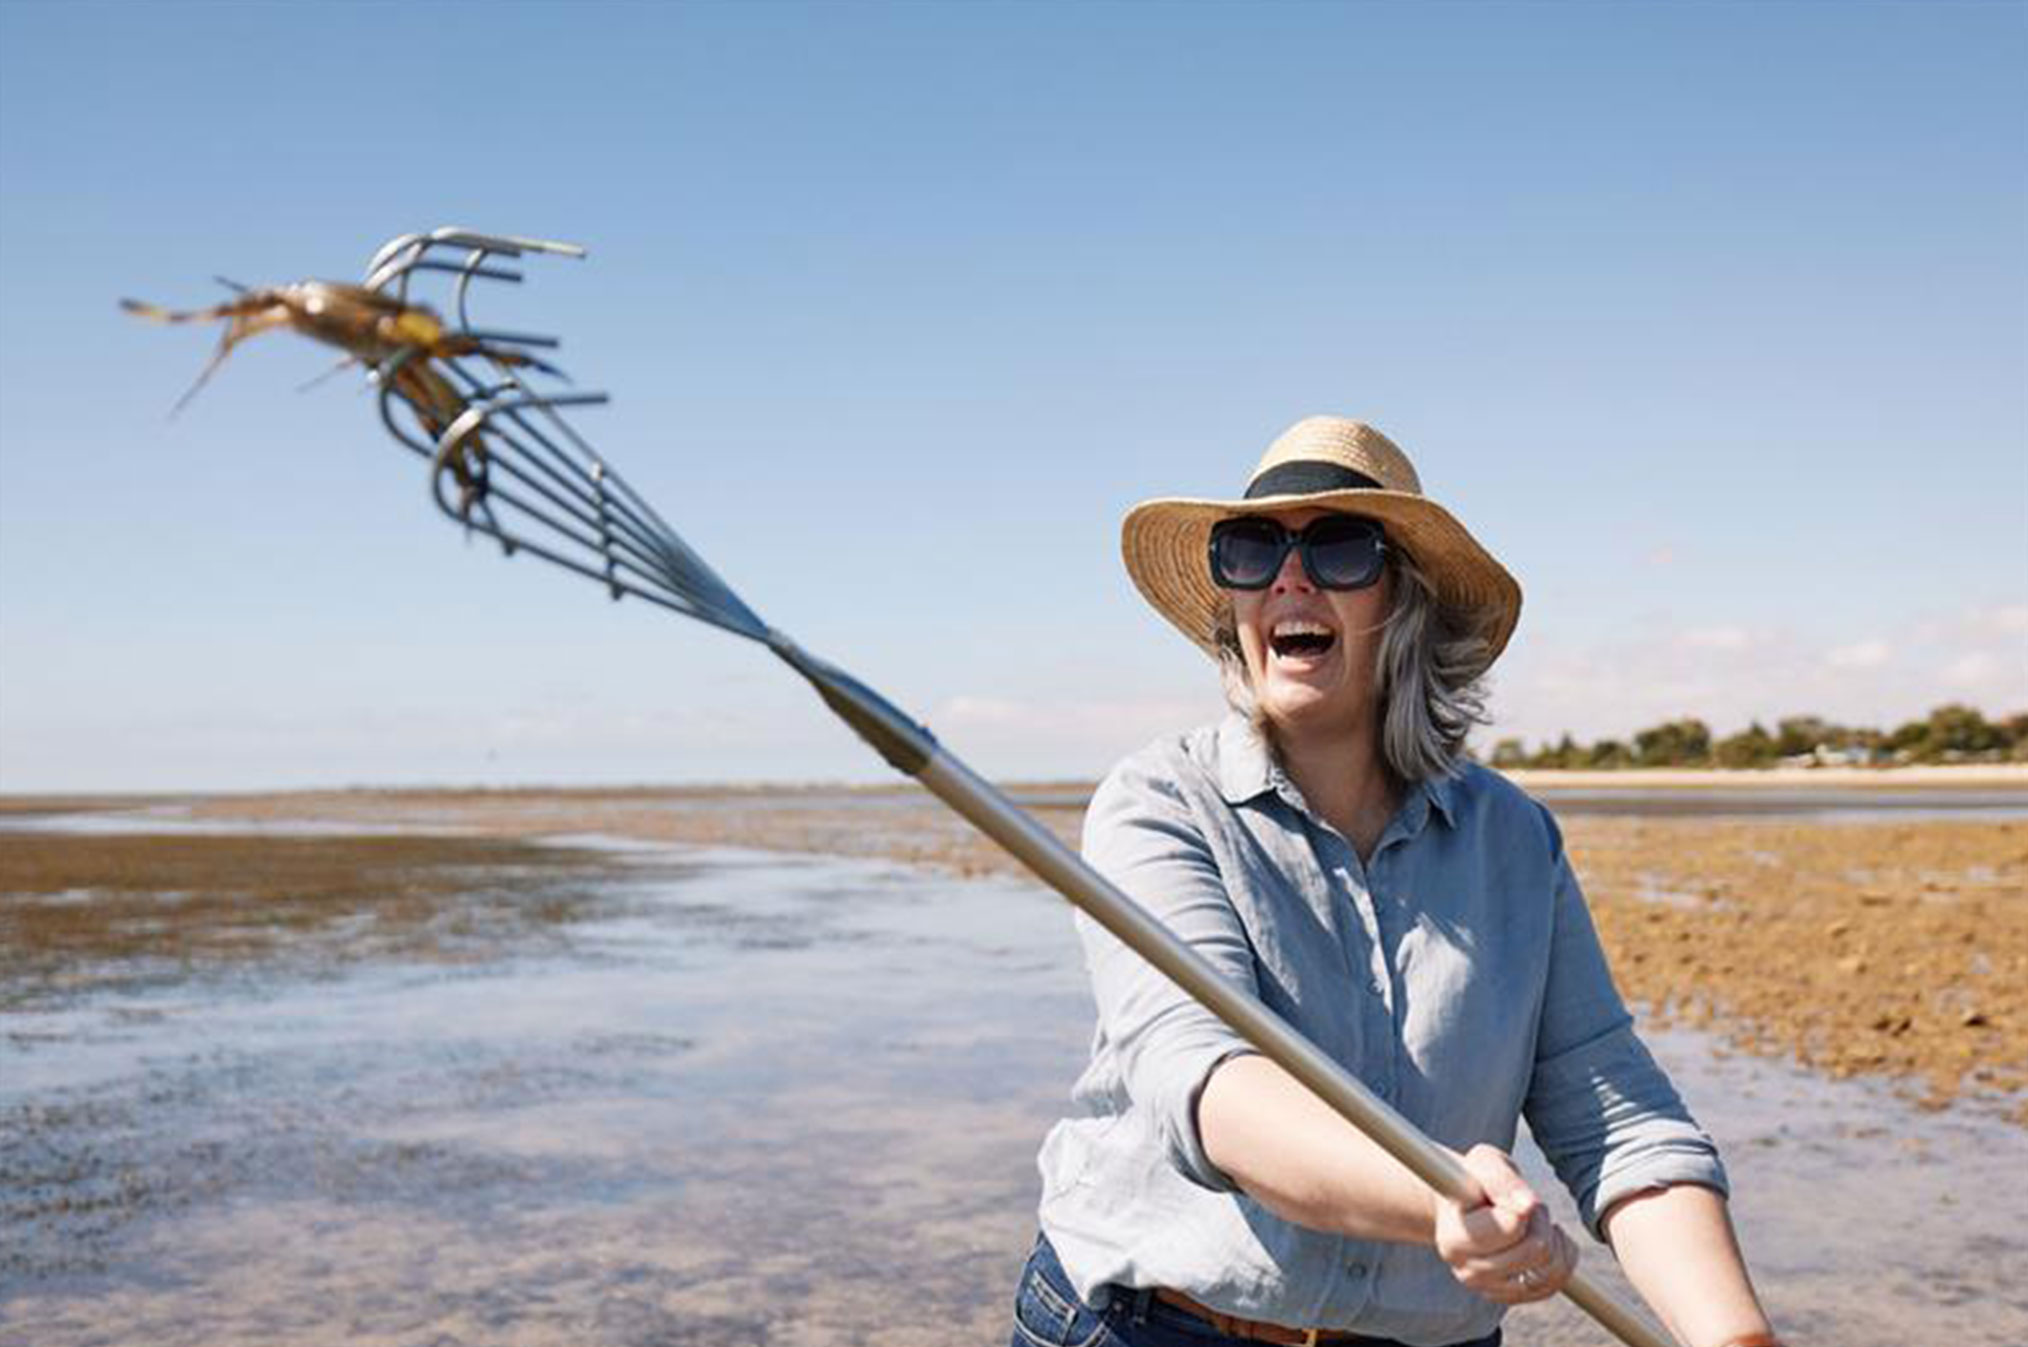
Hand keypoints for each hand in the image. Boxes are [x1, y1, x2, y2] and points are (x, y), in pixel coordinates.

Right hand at [1432, 1144, 1579, 1304]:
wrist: (1462, 1204)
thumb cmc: (1473, 1179)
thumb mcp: (1484, 1163)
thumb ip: (1502, 1181)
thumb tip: (1528, 1206)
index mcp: (1453, 1239)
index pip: (1512, 1228)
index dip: (1524, 1205)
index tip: (1510, 1192)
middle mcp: (1466, 1271)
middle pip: (1536, 1249)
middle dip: (1540, 1219)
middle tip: (1525, 1204)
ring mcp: (1487, 1289)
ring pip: (1549, 1269)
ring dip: (1552, 1237)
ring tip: (1532, 1220)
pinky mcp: (1509, 1296)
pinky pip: (1555, 1283)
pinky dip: (1560, 1258)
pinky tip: (1546, 1238)